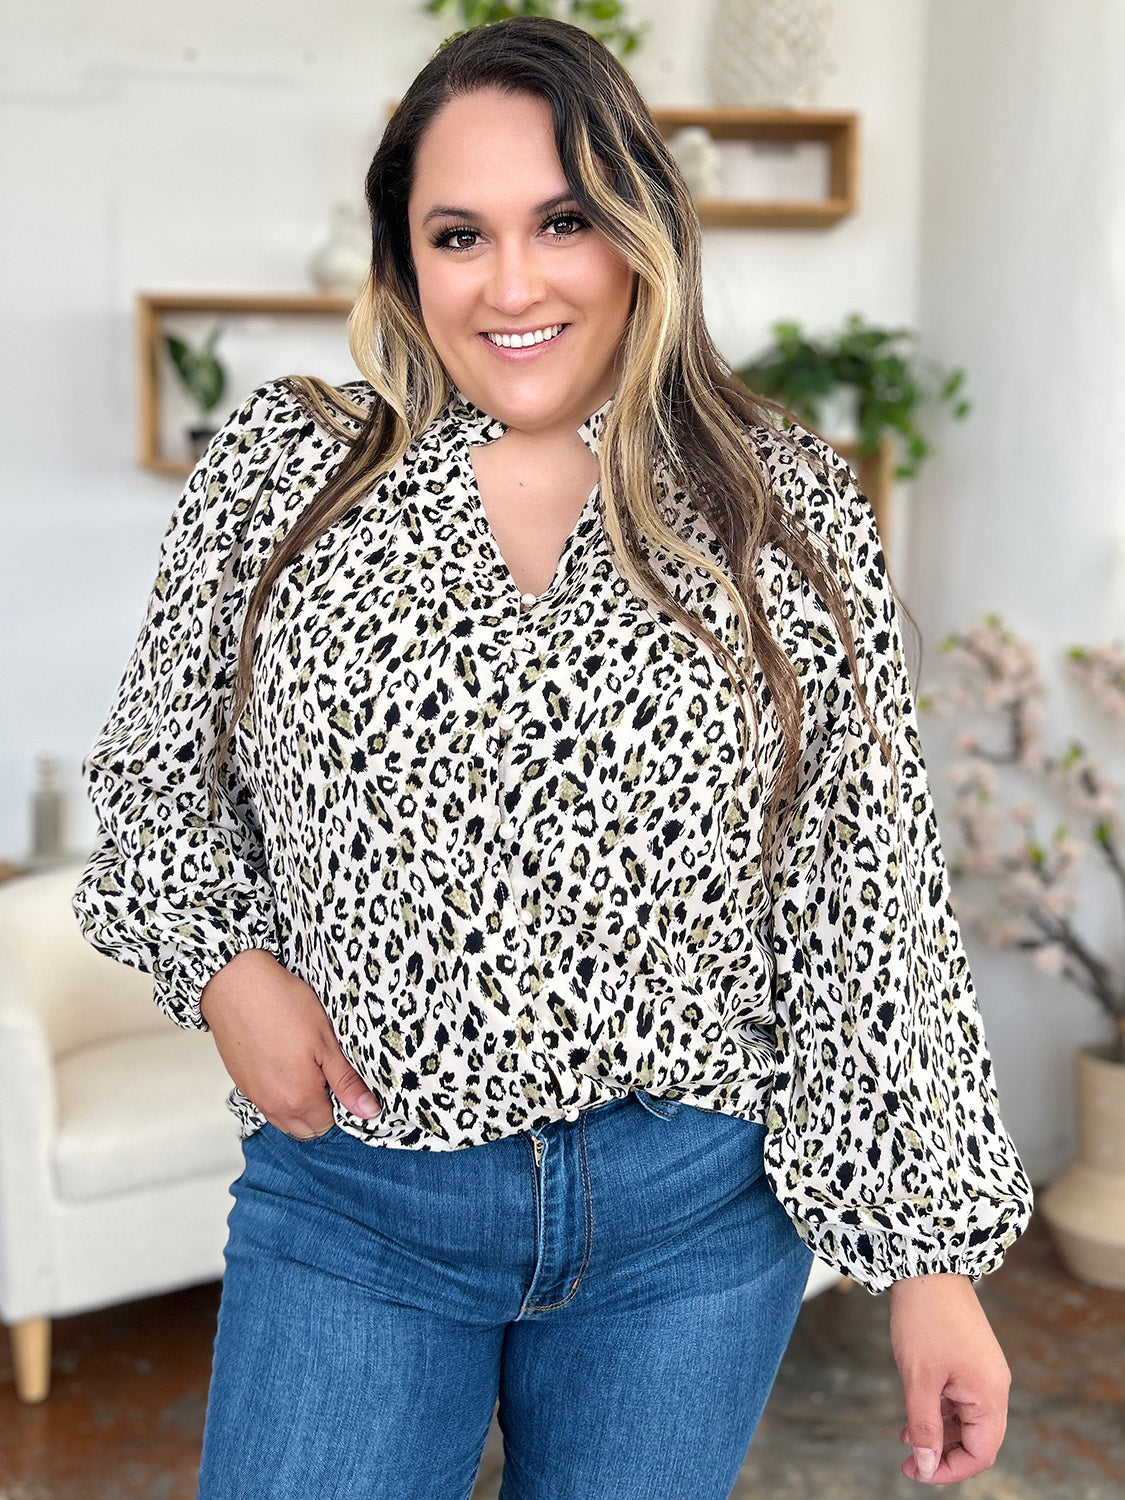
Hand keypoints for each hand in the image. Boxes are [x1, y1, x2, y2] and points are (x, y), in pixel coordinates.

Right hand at [199, 949, 382, 1136]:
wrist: (236, 985)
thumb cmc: (282, 1006)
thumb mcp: (326, 1041)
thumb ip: (346, 1082)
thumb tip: (368, 1111)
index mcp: (300, 1099)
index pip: (329, 1124)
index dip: (341, 1105)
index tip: (342, 1080)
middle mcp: (274, 1106)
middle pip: (306, 1129)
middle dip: (321, 1112)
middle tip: (326, 1076)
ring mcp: (255, 1096)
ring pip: (284, 1120)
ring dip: (299, 1107)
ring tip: (307, 1070)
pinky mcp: (242, 1083)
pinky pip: (266, 1104)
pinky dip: (279, 1096)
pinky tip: (285, 1066)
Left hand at [888, 1272, 1010, 1484]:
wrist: (926, 1267)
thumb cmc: (924, 1318)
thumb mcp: (918, 1378)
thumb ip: (923, 1426)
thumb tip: (925, 1466)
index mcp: (990, 1394)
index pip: (981, 1453)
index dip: (951, 1470)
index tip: (918, 1473)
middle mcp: (993, 1386)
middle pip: (976, 1439)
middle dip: (943, 1454)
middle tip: (908, 1463)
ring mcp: (982, 1372)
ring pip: (965, 1419)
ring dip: (938, 1432)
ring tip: (904, 1438)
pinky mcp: (970, 1360)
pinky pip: (959, 1398)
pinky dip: (938, 1410)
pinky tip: (912, 1415)